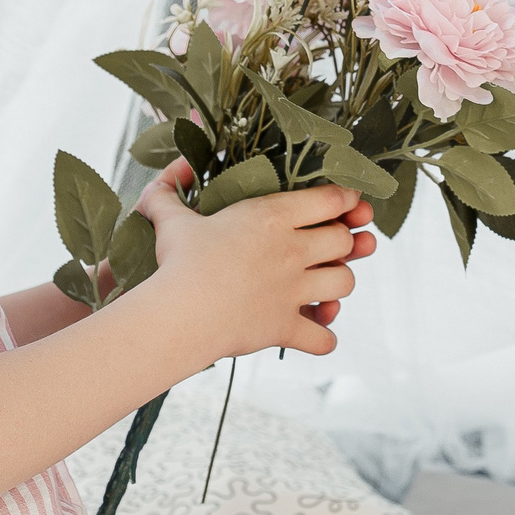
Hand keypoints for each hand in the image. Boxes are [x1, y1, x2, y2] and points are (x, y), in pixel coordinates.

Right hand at [133, 161, 372, 360]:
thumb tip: (164, 176)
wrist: (177, 314)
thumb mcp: (172, 219)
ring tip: (324, 286)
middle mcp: (292, 251)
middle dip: (346, 242)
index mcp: (272, 216)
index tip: (349, 202)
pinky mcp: (285, 327)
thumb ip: (167, 194)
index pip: (331, 198)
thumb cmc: (176, 261)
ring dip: (338, 284)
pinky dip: (323, 338)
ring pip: (344, 283)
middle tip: (334, 246)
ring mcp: (293, 291)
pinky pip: (323, 338)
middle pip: (344, 241)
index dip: (347, 199)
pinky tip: (313, 332)